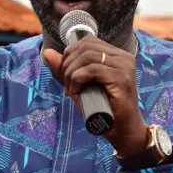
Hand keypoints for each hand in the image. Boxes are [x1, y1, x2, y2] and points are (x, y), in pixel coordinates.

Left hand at [44, 37, 147, 156]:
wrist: (122, 131)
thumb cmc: (103, 109)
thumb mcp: (80, 85)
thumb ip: (65, 69)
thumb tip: (48, 52)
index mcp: (116, 55)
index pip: (88, 41)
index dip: (71, 53)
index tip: (66, 73)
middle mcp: (123, 57)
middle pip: (86, 47)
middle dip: (68, 64)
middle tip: (67, 84)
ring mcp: (124, 66)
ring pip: (88, 56)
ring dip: (72, 73)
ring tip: (71, 89)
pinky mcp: (121, 79)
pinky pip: (93, 69)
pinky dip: (78, 79)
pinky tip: (76, 92)